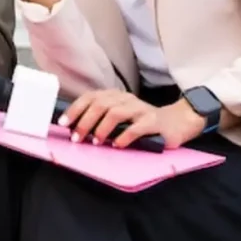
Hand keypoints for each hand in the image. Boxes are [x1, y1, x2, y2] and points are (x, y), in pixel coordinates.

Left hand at [58, 89, 206, 149]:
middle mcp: (126, 99)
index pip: (90, 97)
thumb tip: (74, 128)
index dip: (75, 110)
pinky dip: (123, 136)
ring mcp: (140, 109)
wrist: (176, 122)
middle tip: (77, 138)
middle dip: (85, 122)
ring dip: (101, 128)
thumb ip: (101, 118)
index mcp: (115, 96)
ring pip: (115, 113)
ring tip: (95, 142)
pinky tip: (117, 145)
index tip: (63, 123)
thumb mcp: (120, 116)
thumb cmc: (141, 122)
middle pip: (100, 104)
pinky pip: (136, 127)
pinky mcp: (154, 121)